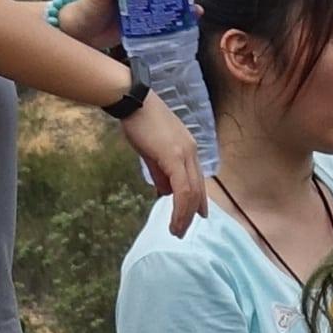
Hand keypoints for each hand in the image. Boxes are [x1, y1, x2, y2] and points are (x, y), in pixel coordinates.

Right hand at [126, 97, 208, 235]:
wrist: (133, 101)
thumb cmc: (140, 122)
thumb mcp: (152, 151)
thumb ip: (160, 171)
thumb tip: (164, 192)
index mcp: (187, 150)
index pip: (197, 180)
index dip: (198, 201)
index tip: (197, 217)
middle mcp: (191, 152)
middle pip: (197, 189)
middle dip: (191, 213)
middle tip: (183, 231)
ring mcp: (184, 154)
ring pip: (191, 192)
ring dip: (185, 215)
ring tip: (177, 230)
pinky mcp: (174, 156)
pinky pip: (182, 188)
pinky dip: (180, 207)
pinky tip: (174, 219)